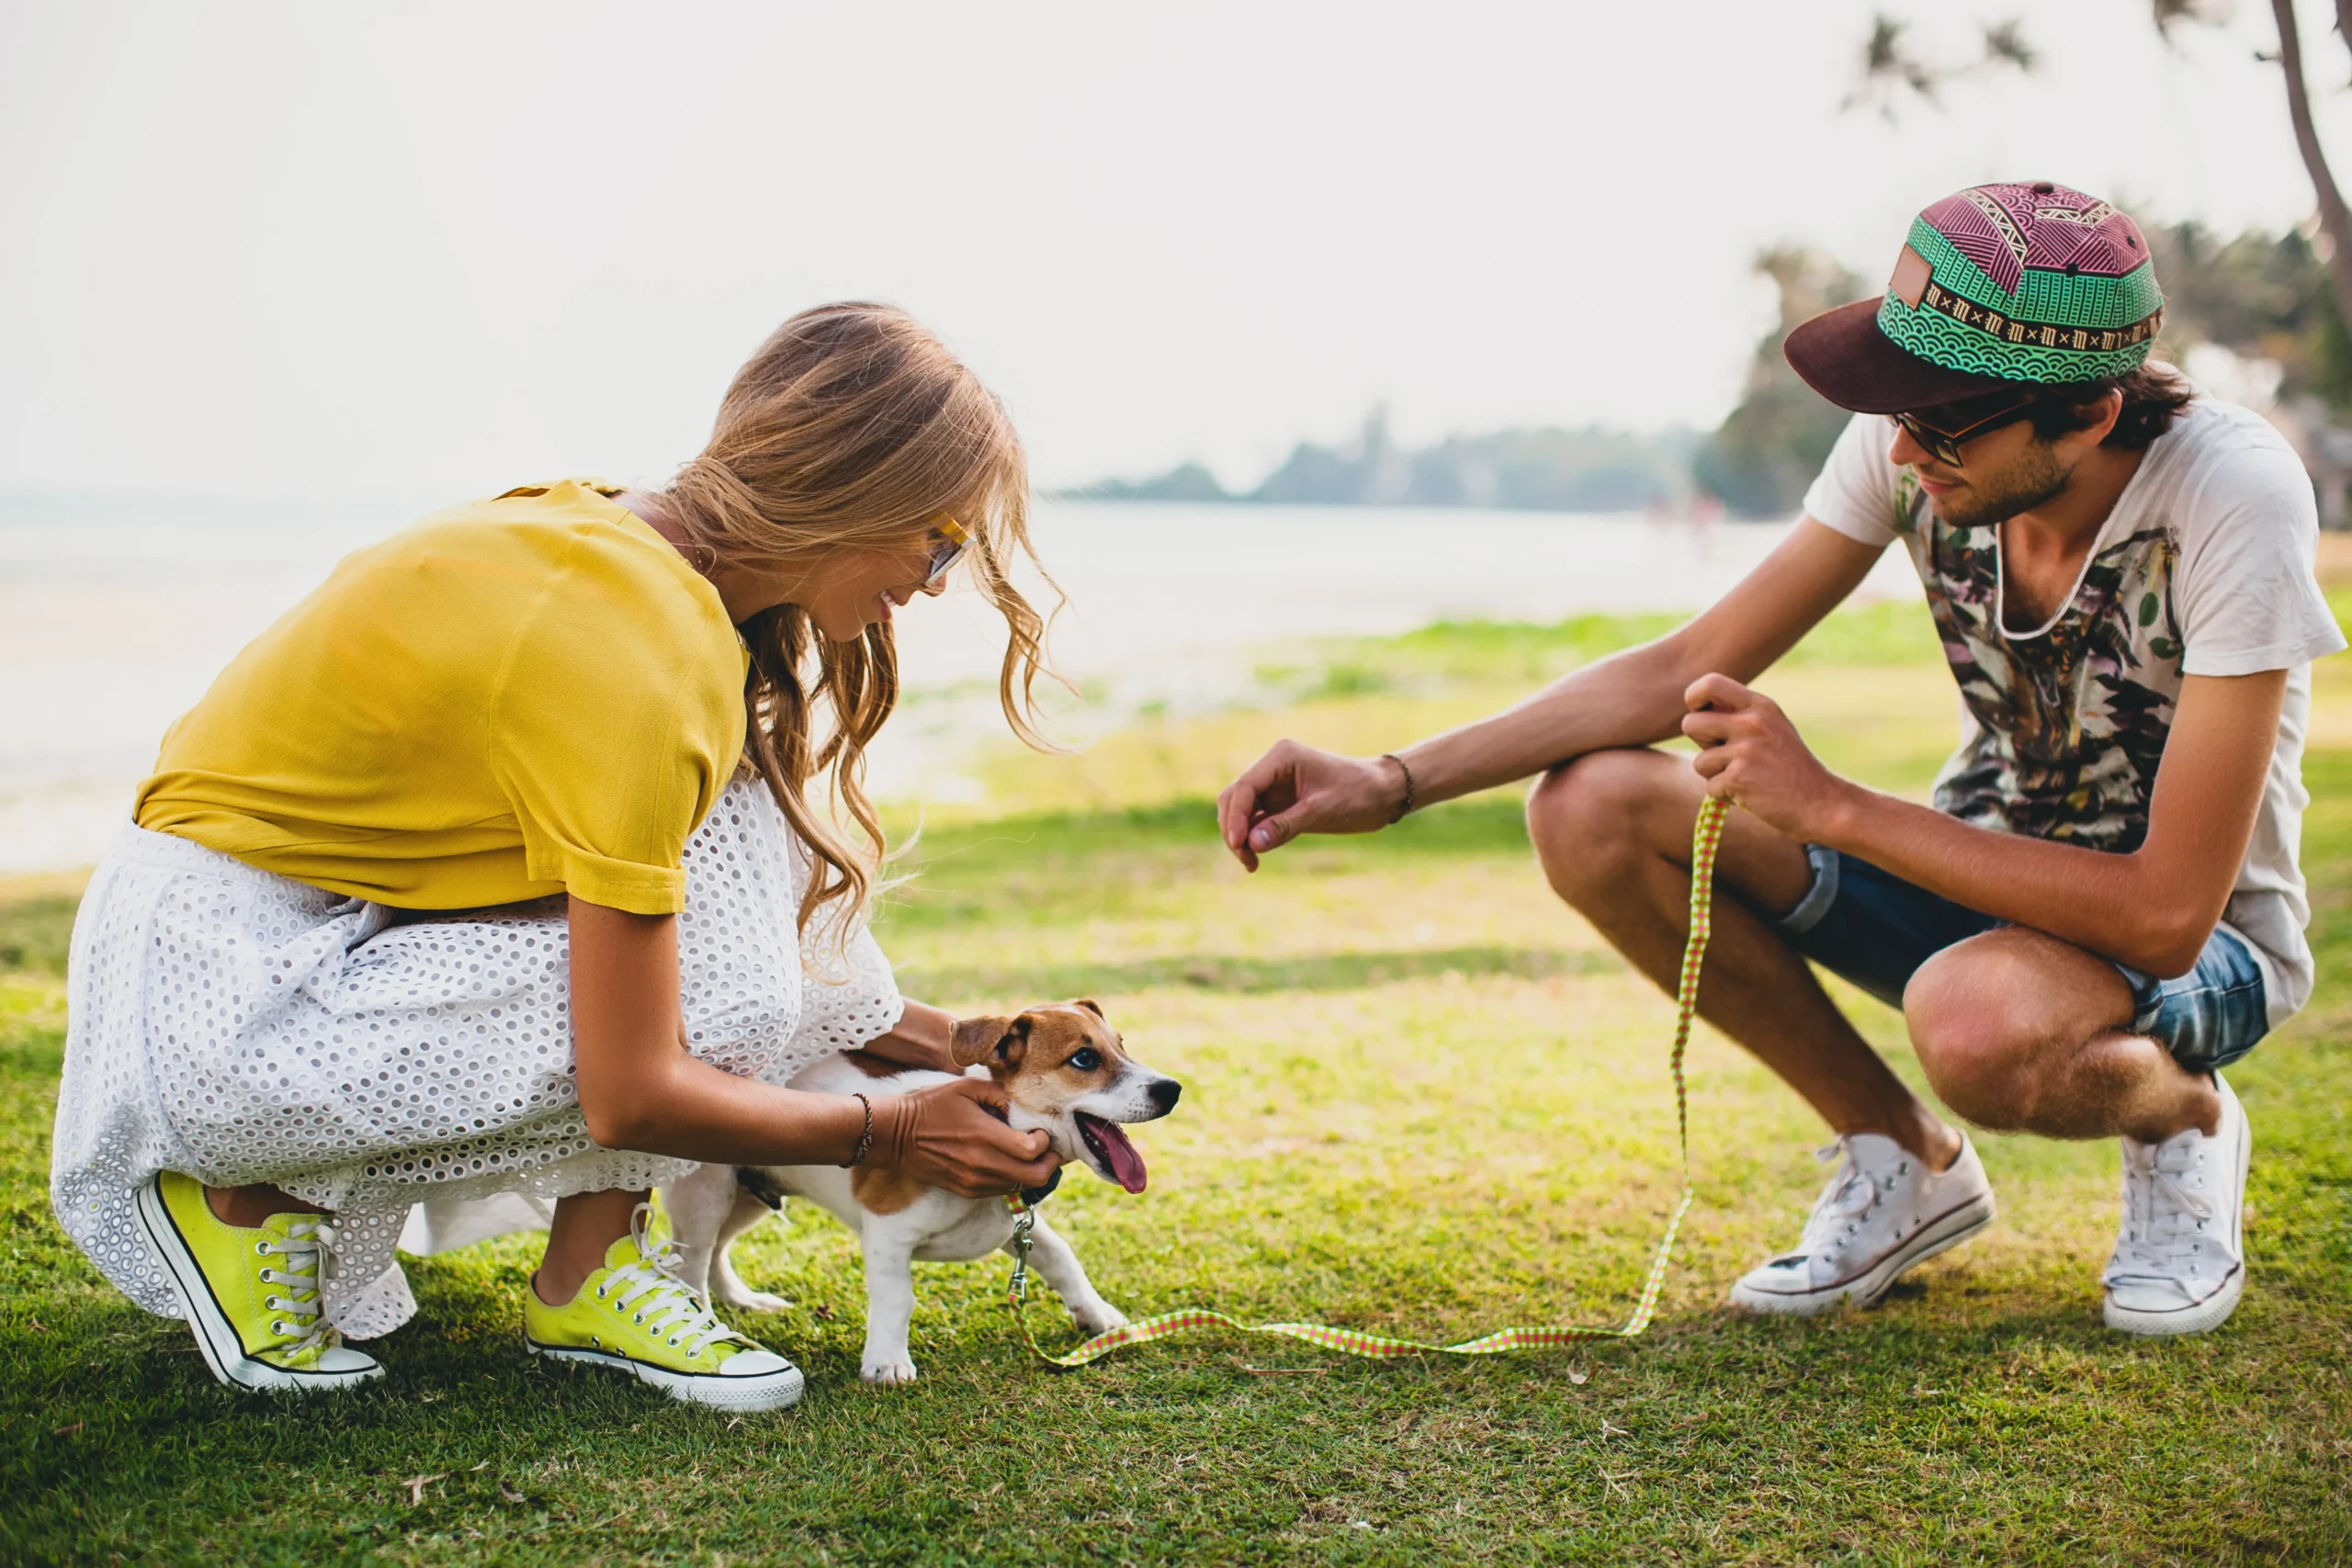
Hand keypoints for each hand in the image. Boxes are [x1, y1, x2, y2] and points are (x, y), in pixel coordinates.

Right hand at [869, 1078, 1059, 1197]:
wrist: (895, 1136)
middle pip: (1034, 1177)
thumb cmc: (931, 1106)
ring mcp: (973, 1181)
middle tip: (1048, 1149)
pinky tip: (1008, 1163)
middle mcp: (981, 1164)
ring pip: (1020, 1187)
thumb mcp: (966, 1087)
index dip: (1044, 1142)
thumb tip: (1022, 1109)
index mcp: (983, 1135)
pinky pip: (1002, 1191)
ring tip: (1029, 1155)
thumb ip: (1000, 1094)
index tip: (1039, 1131)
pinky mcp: (965, 1191)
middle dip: (1049, 1163)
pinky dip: (1013, 1179)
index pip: (1031, 1151)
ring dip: (1031, 1172)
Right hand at [1216, 741, 1403, 870]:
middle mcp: (1273, 768)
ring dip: (1241, 837)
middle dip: (1234, 828)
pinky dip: (1253, 839)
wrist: (1384, 794)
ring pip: (1241, 811)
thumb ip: (1285, 826)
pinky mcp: (1280, 803)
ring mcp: (1275, 786)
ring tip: (1251, 864)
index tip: (1239, 844)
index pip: (1245, 787)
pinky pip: (1256, 821)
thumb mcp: (1321, 811)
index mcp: (1281, 757)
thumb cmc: (1358, 793)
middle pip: (1235, 798)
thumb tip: (1251, 843)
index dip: (1236, 817)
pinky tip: (1256, 859)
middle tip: (1245, 858)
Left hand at [1680, 673, 1855, 842]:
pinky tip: (1751, 794)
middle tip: (1726, 755)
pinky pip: (1711, 787)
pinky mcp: (1739, 778)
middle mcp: (1752, 723)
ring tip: (1746, 777)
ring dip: (1716, 775)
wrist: (1821, 802)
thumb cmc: (1790, 767)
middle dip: (1702, 743)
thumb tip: (1697, 708)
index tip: (1701, 713)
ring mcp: (1745, 750)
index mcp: (1760, 705)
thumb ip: (1740, 716)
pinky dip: (1725, 796)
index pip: (1709, 683)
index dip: (1694, 698)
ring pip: (1700, 762)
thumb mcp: (1772, 728)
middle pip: (1690, 723)